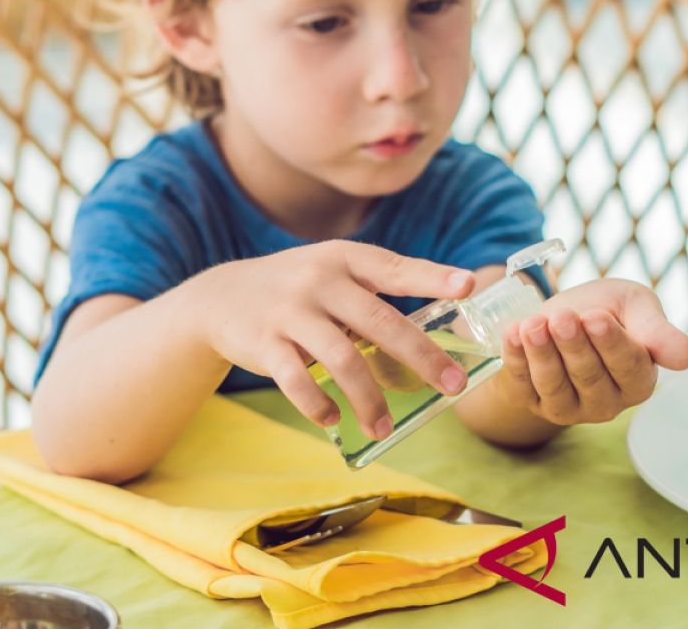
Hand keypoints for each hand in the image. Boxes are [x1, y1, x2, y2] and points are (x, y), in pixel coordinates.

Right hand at [198, 240, 474, 438]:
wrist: (220, 297)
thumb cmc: (297, 289)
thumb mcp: (331, 273)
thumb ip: (371, 295)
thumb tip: (427, 341)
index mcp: (345, 260)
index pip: (396, 268)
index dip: (432, 277)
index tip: (467, 286)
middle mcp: (321, 280)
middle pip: (381, 322)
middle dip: (422, 357)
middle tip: (453, 386)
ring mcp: (291, 311)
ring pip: (343, 360)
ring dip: (369, 400)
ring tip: (384, 428)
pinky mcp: (264, 343)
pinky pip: (297, 381)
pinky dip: (318, 405)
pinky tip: (332, 419)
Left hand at [493, 279, 687, 424]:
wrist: (560, 318)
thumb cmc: (607, 311)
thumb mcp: (635, 307)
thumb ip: (657, 330)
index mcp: (640, 380)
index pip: (629, 367)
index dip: (610, 343)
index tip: (595, 318)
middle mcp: (607, 402)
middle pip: (590, 377)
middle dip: (573, 345)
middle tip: (562, 317)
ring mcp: (569, 408)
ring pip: (555, 385)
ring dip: (542, 354)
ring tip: (533, 324)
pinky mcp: (534, 402)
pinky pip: (523, 385)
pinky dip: (515, 359)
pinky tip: (513, 333)